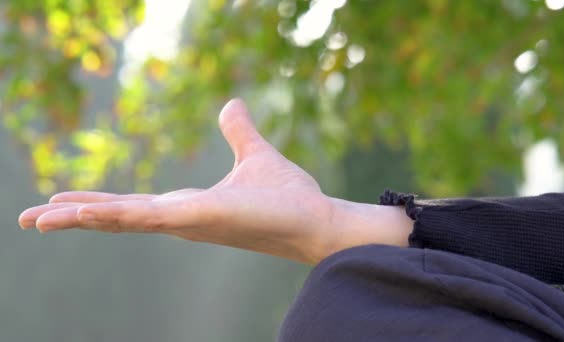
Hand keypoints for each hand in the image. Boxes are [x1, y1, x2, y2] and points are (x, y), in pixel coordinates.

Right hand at [19, 99, 412, 263]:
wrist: (317, 218)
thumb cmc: (288, 196)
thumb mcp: (253, 154)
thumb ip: (238, 130)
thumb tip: (230, 104)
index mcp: (187, 206)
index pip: (132, 205)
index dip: (98, 202)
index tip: (65, 200)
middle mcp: (181, 219)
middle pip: (116, 216)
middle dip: (73, 217)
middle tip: (30, 219)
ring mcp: (188, 222)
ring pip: (122, 220)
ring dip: (79, 218)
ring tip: (37, 219)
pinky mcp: (200, 218)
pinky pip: (147, 218)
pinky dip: (112, 215)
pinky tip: (81, 211)